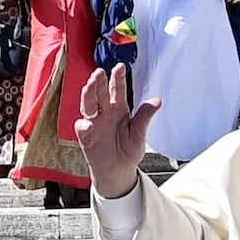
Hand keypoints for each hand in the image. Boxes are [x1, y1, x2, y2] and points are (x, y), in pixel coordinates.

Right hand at [75, 58, 155, 195]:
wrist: (119, 172)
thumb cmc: (128, 152)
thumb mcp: (140, 134)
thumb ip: (144, 117)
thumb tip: (157, 101)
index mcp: (119, 110)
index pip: (117, 90)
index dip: (117, 78)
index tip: (120, 67)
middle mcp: (105, 113)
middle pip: (100, 94)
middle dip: (99, 82)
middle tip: (99, 73)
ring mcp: (94, 123)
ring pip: (88, 105)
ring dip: (88, 95)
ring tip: (89, 86)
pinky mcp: (86, 136)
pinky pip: (82, 127)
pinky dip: (84, 124)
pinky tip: (87, 123)